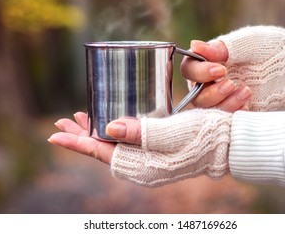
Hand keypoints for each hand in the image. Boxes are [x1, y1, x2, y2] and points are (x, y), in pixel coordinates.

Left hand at [49, 109, 231, 186]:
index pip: (102, 153)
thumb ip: (140, 132)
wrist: (228, 143)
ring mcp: (150, 158)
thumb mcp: (172, 133)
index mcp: (142, 166)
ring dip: (97, 131)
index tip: (56, 133)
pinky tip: (112, 120)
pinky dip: (115, 129)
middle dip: (82, 136)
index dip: (78, 143)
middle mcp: (142, 166)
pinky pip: (128, 141)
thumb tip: (108, 127)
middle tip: (63, 122)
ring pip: (115, 145)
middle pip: (104, 150)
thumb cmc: (203, 138)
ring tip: (81, 119)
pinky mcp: (158, 149)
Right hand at [182, 26, 284, 110]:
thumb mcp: (247, 43)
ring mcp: (223, 99)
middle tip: (232, 84)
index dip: (199, 72)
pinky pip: (225, 119)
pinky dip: (234, 113)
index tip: (221, 69)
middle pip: (195, 95)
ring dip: (223, 103)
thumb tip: (194, 45)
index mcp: (209, 62)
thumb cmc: (271, 47)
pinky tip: (248, 105)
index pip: (189, 70)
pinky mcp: (236, 111)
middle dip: (212, 92)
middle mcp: (211, 82)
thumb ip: (220, 47)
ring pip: (208, 110)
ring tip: (247, 91)